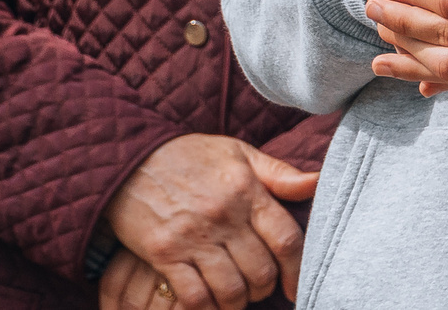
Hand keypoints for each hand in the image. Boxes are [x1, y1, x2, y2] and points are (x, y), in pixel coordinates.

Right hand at [103, 134, 317, 309]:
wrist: (129, 157)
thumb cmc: (189, 156)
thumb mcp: (237, 153)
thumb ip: (279, 172)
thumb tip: (318, 183)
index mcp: (245, 190)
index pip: (286, 239)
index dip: (297, 270)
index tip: (294, 286)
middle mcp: (223, 216)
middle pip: (260, 272)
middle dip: (264, 288)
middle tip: (257, 288)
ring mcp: (192, 237)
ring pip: (231, 290)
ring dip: (238, 302)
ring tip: (235, 297)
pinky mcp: (164, 254)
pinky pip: (194, 297)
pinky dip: (206, 308)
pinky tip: (209, 303)